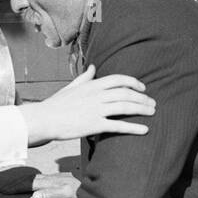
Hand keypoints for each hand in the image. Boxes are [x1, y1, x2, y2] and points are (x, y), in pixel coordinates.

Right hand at [0, 170, 79, 197]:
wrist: (99, 180)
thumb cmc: (84, 189)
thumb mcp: (70, 194)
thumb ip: (53, 194)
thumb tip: (34, 196)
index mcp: (51, 182)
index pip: (28, 184)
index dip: (15, 188)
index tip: (3, 192)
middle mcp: (51, 178)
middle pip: (28, 179)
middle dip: (14, 183)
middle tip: (1, 189)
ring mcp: (55, 177)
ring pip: (33, 177)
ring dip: (21, 181)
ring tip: (10, 185)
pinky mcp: (59, 178)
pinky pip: (39, 178)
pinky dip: (29, 180)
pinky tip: (29, 183)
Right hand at [24, 65, 153, 144]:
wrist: (45, 119)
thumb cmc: (57, 104)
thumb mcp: (71, 87)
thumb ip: (85, 77)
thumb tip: (93, 67)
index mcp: (92, 85)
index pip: (118, 79)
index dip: (134, 82)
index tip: (143, 88)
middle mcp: (96, 95)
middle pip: (126, 93)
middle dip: (142, 98)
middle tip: (152, 103)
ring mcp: (96, 110)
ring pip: (126, 107)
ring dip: (142, 109)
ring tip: (153, 112)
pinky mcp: (95, 125)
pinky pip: (118, 125)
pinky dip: (134, 127)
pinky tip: (144, 129)